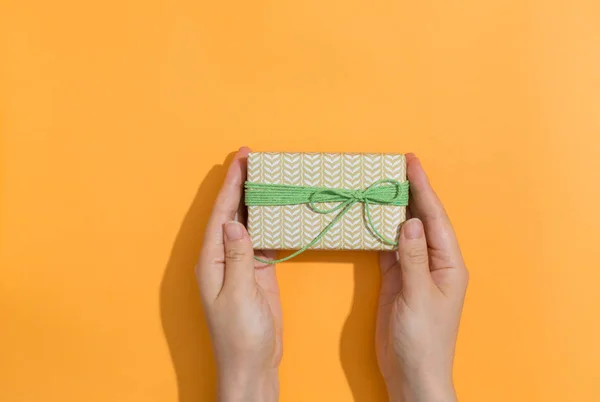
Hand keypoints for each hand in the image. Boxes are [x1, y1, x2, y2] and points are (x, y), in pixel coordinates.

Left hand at [195, 147, 281, 401]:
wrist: (253, 361)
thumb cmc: (240, 334)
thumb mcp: (238, 295)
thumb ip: (237, 258)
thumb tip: (234, 223)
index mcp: (212, 260)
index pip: (221, 213)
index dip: (231, 184)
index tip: (242, 159)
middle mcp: (224, 256)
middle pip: (232, 212)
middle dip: (241, 184)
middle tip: (254, 157)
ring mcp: (242, 262)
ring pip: (248, 222)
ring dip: (255, 199)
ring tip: (267, 175)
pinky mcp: (260, 270)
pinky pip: (264, 238)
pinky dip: (270, 221)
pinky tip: (278, 208)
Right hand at [376, 154, 468, 401]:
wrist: (412, 372)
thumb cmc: (423, 339)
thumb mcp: (419, 297)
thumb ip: (413, 258)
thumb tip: (412, 222)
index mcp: (448, 263)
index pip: (435, 218)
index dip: (423, 188)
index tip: (411, 162)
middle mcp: (433, 261)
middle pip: (420, 219)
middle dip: (408, 193)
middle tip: (391, 167)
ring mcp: (413, 270)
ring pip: (402, 232)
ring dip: (391, 211)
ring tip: (378, 185)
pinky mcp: (396, 280)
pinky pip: (388, 249)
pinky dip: (378, 233)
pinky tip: (369, 218)